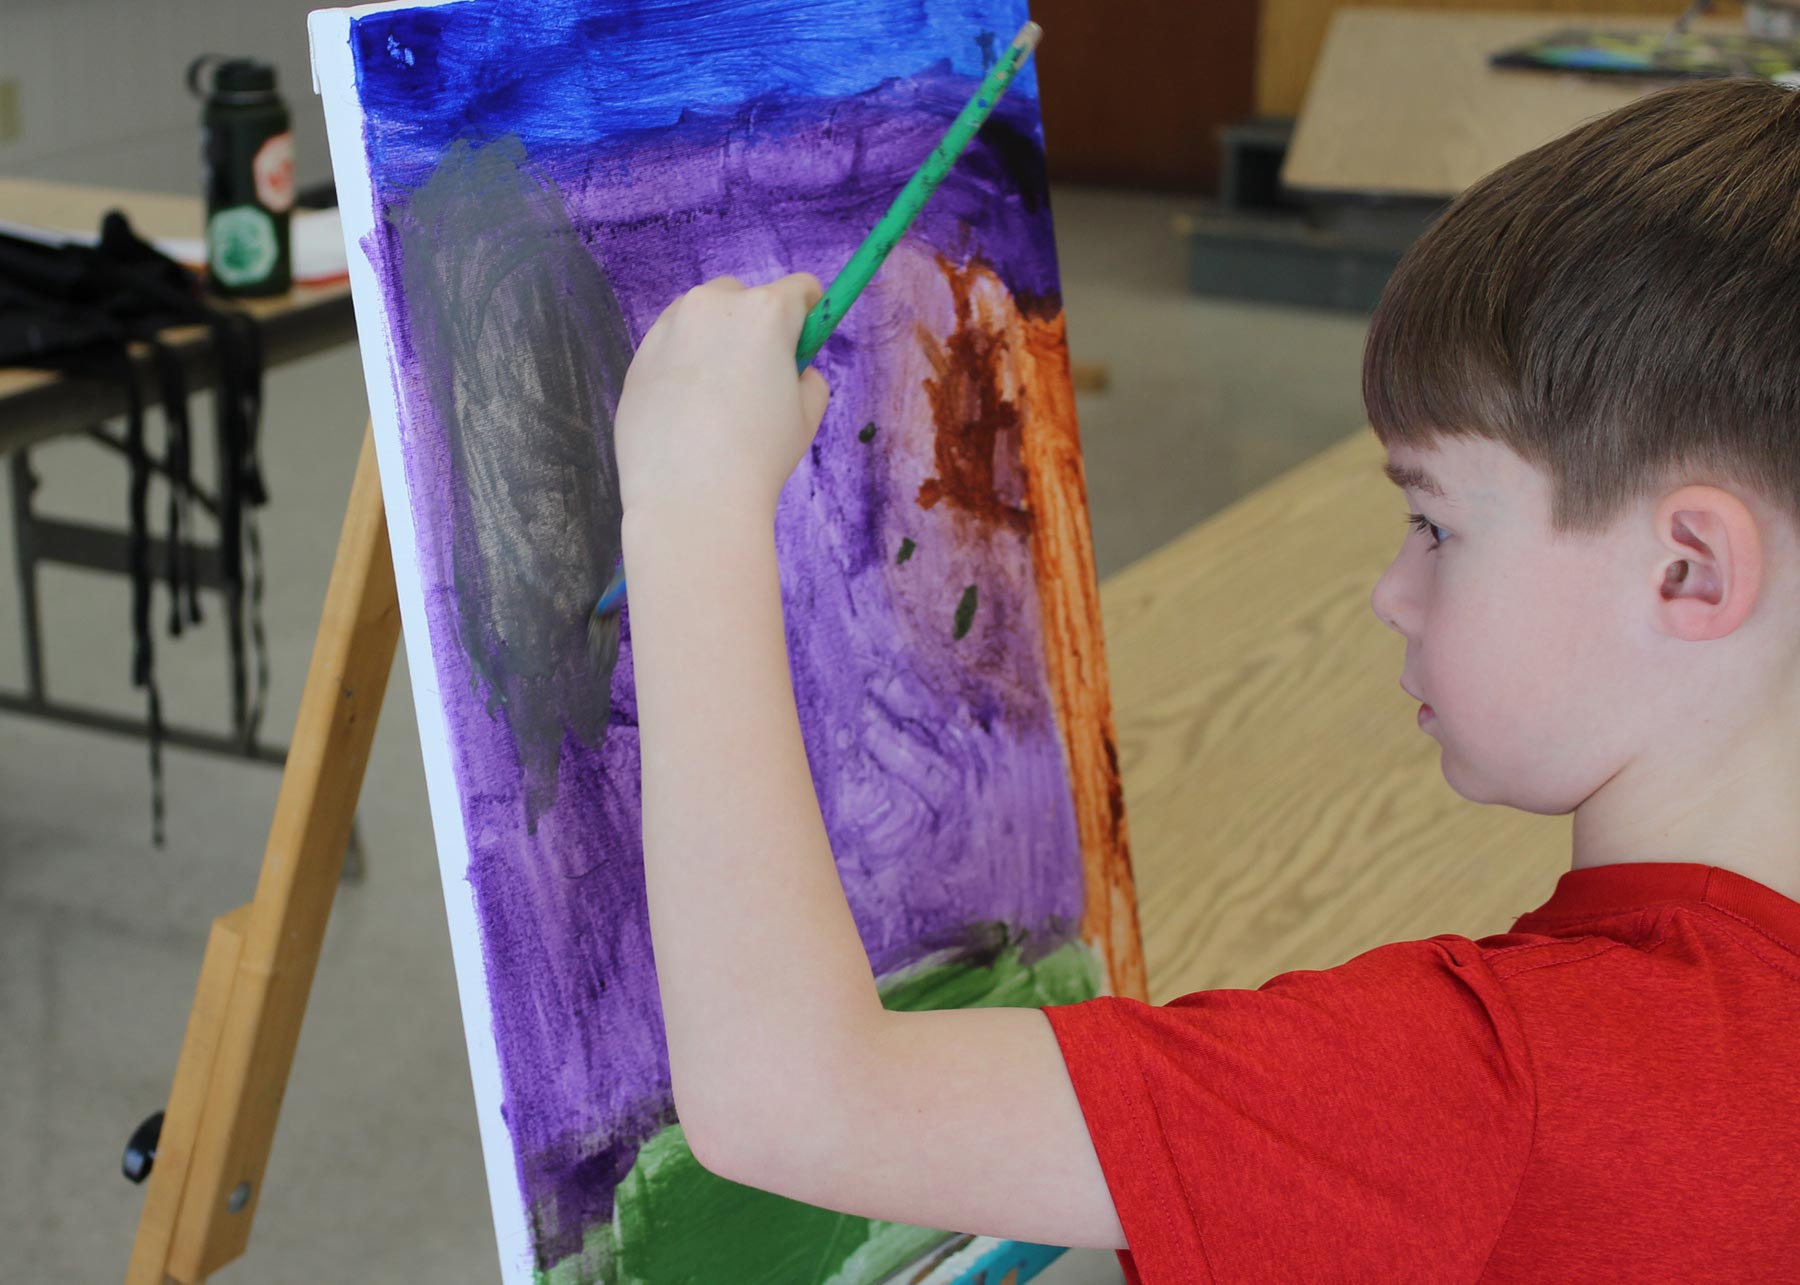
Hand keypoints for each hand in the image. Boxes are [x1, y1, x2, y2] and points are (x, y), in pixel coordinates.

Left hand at [614, 272, 830, 526]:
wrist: (691, 496)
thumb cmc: (760, 455)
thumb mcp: (807, 415)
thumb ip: (808, 379)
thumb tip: (794, 371)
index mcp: (765, 312)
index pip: (800, 288)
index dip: (809, 313)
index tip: (804, 339)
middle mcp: (713, 305)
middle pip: (744, 296)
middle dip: (755, 325)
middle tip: (756, 377)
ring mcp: (669, 328)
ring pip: (701, 317)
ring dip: (714, 338)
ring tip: (716, 396)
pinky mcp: (638, 356)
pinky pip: (670, 345)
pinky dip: (682, 363)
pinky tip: (686, 409)